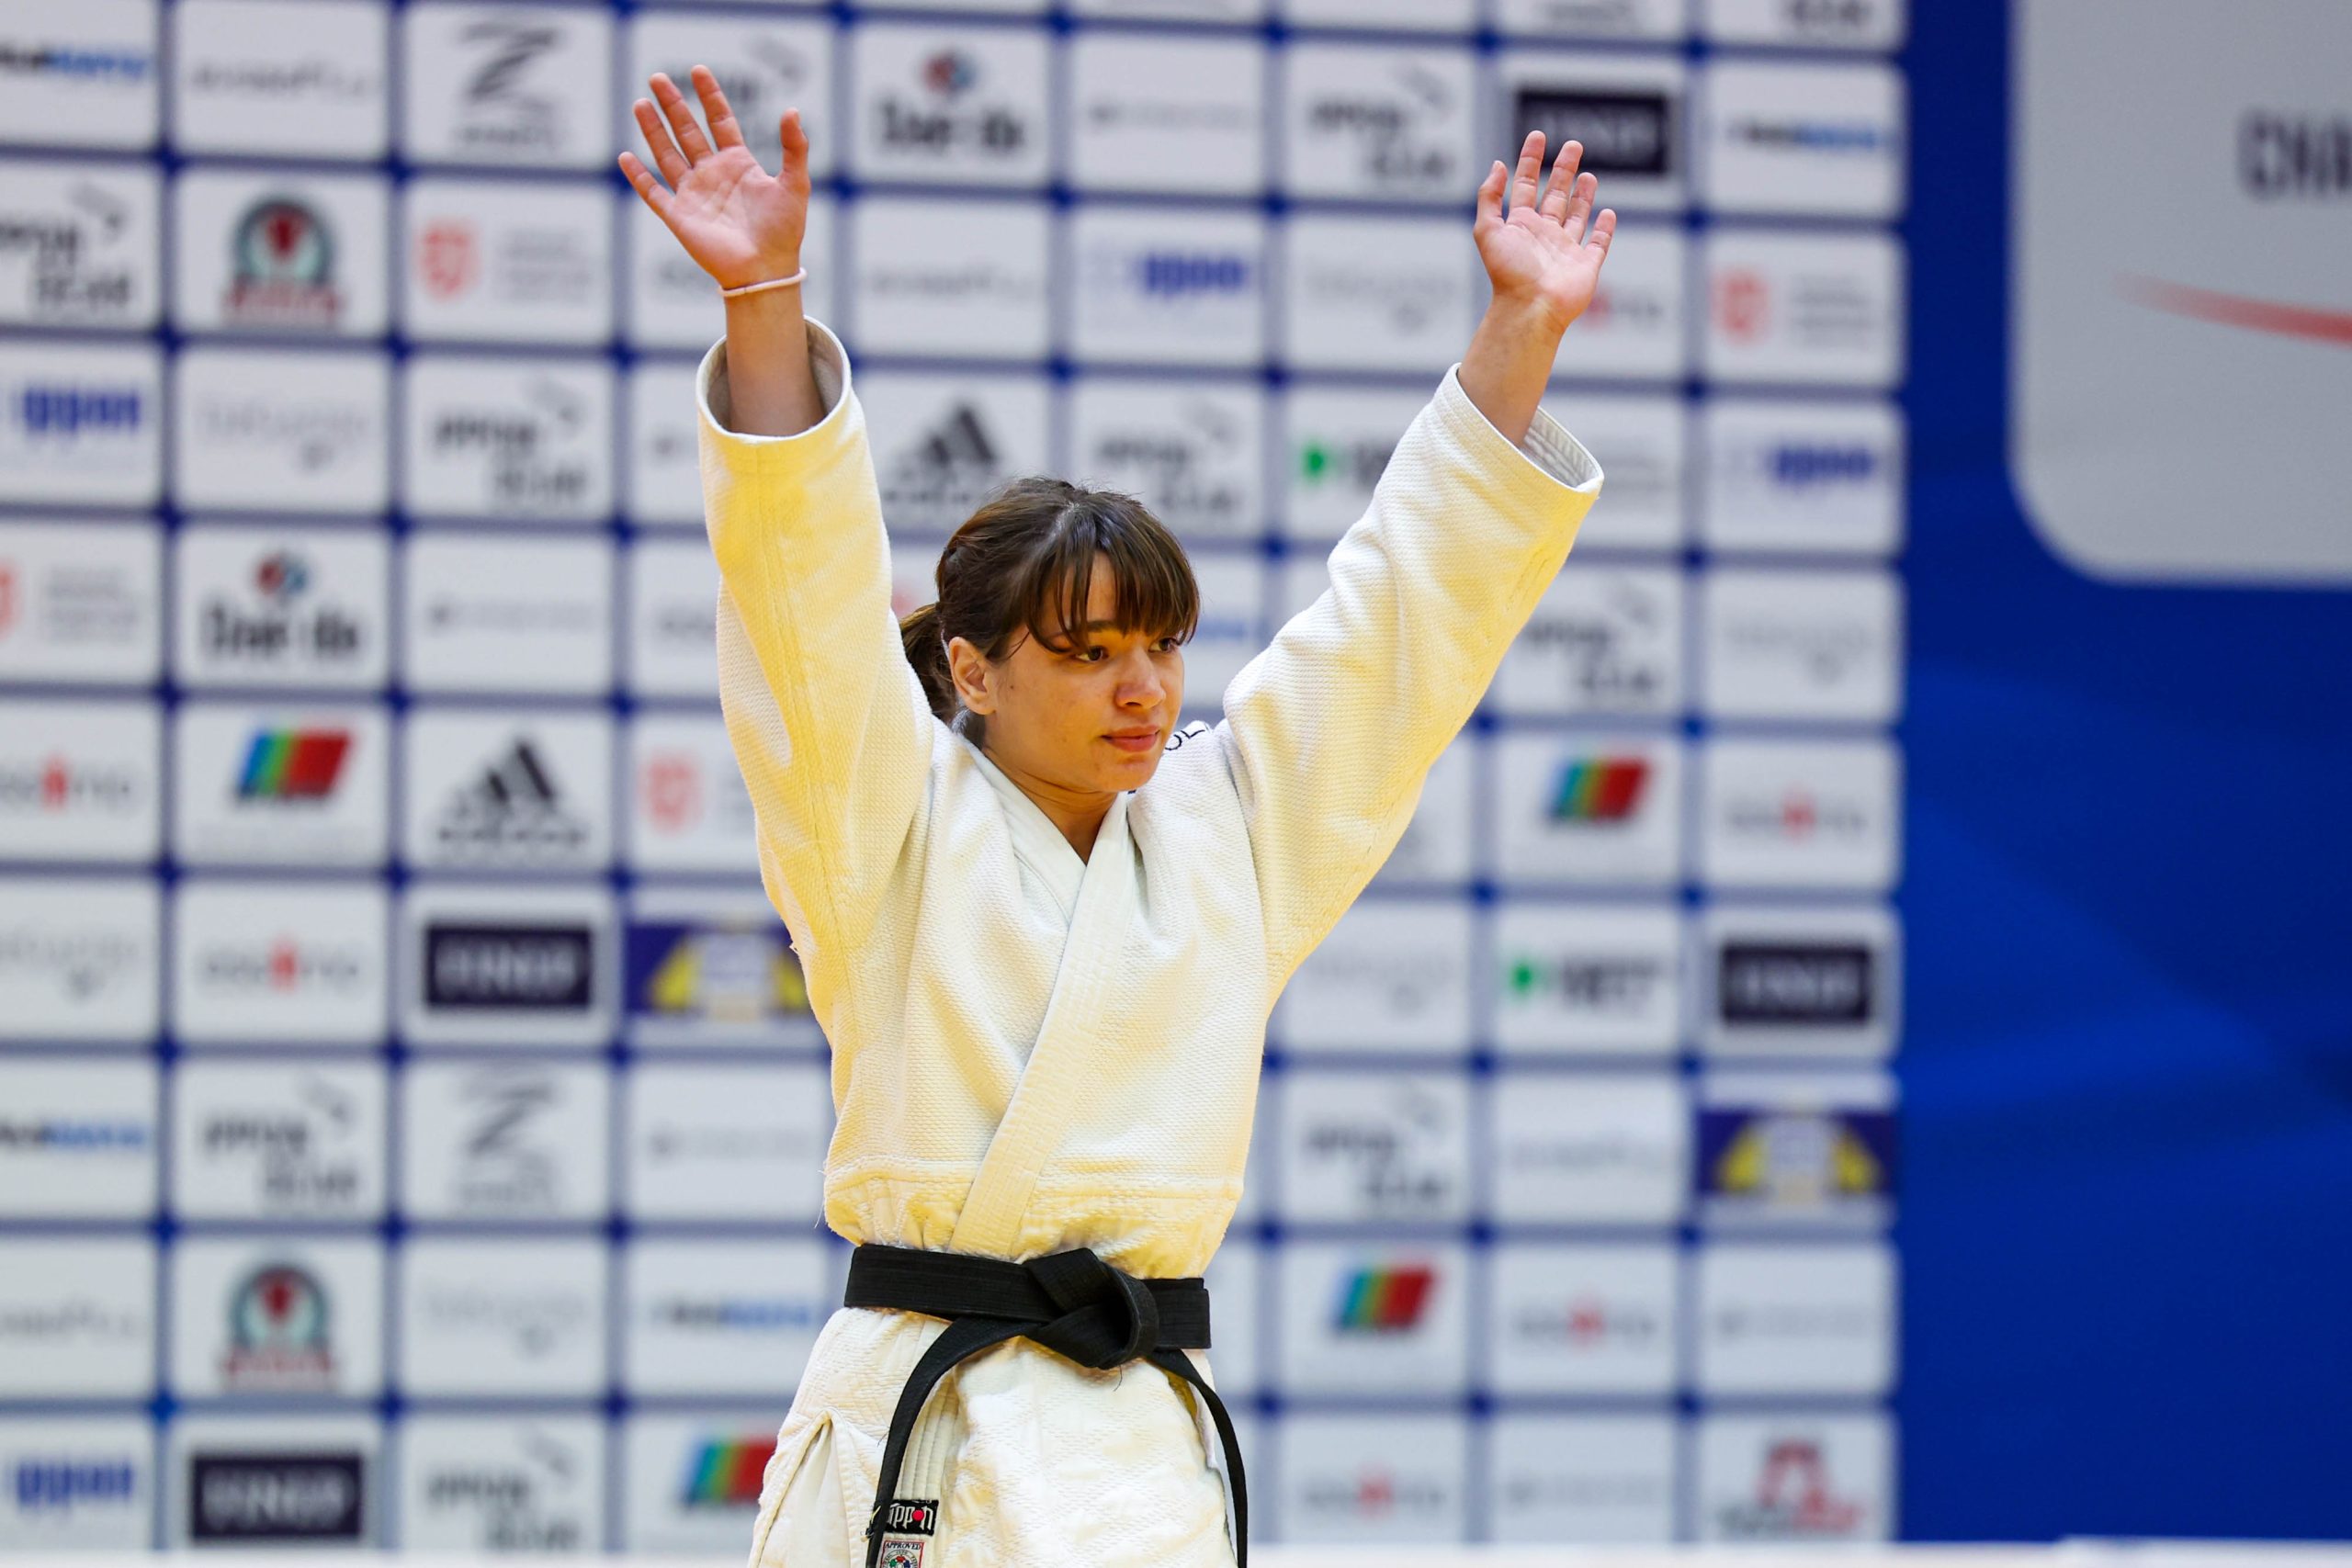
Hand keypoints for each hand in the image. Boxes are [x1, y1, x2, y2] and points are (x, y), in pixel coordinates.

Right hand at [619, 66, 807, 291]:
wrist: (766, 269)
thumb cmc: (784, 230)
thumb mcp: (795, 183)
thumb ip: (794, 147)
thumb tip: (792, 110)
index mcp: (738, 163)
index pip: (720, 120)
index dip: (709, 96)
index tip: (697, 70)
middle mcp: (712, 174)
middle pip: (687, 131)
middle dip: (672, 104)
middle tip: (657, 77)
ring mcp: (693, 194)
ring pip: (667, 154)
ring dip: (653, 130)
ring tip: (641, 103)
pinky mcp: (679, 216)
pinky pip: (653, 193)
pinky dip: (639, 176)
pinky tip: (626, 156)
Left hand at [1473, 131, 1616, 334]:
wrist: (1530, 309)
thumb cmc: (1508, 273)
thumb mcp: (1487, 231)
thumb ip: (1489, 197)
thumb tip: (1497, 165)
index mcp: (1520, 226)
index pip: (1525, 185)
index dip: (1529, 160)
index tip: (1537, 136)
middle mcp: (1543, 235)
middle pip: (1554, 194)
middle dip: (1562, 169)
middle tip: (1573, 145)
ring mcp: (1565, 250)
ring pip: (1576, 216)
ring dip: (1582, 195)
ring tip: (1588, 174)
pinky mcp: (1585, 265)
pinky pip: (1597, 244)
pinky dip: (1603, 229)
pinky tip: (1607, 213)